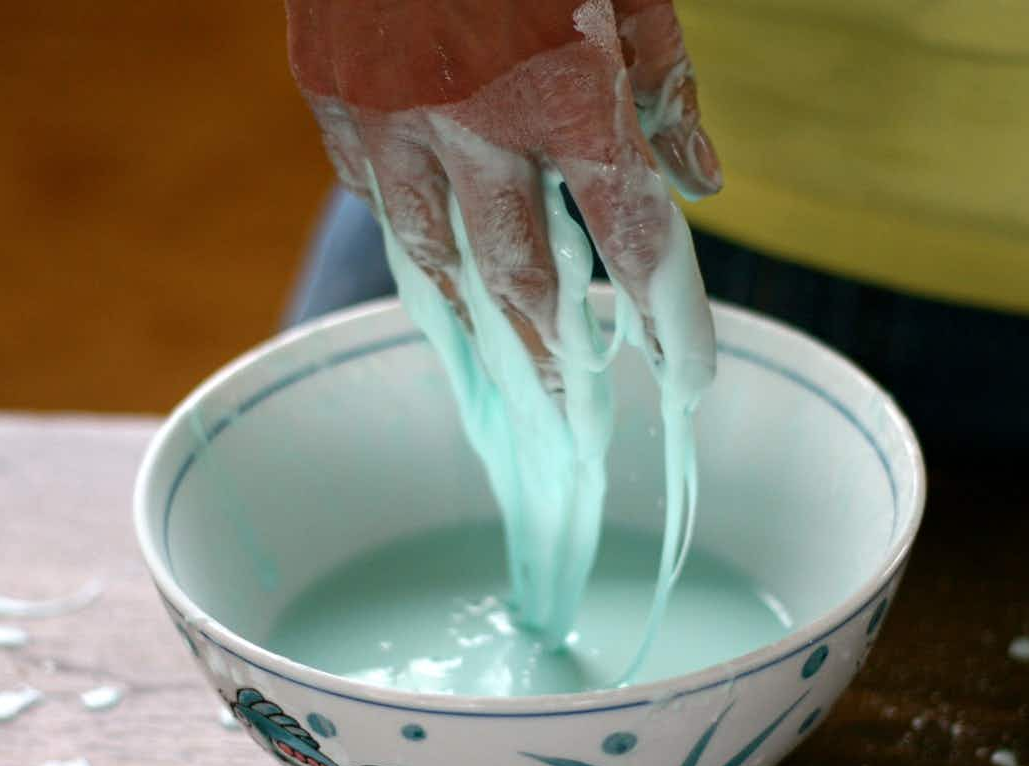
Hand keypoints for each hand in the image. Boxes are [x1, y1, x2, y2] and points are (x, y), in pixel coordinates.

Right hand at [284, 0, 720, 362]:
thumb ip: (664, 83)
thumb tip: (700, 182)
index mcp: (566, 82)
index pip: (634, 236)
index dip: (670, 320)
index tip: (692, 383)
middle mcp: (473, 115)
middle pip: (521, 278)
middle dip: (555, 360)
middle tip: (573, 420)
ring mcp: (387, 108)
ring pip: (432, 256)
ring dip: (474, 326)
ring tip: (500, 381)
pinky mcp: (328, 89)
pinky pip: (372, 195)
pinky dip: (411, 241)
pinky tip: (434, 274)